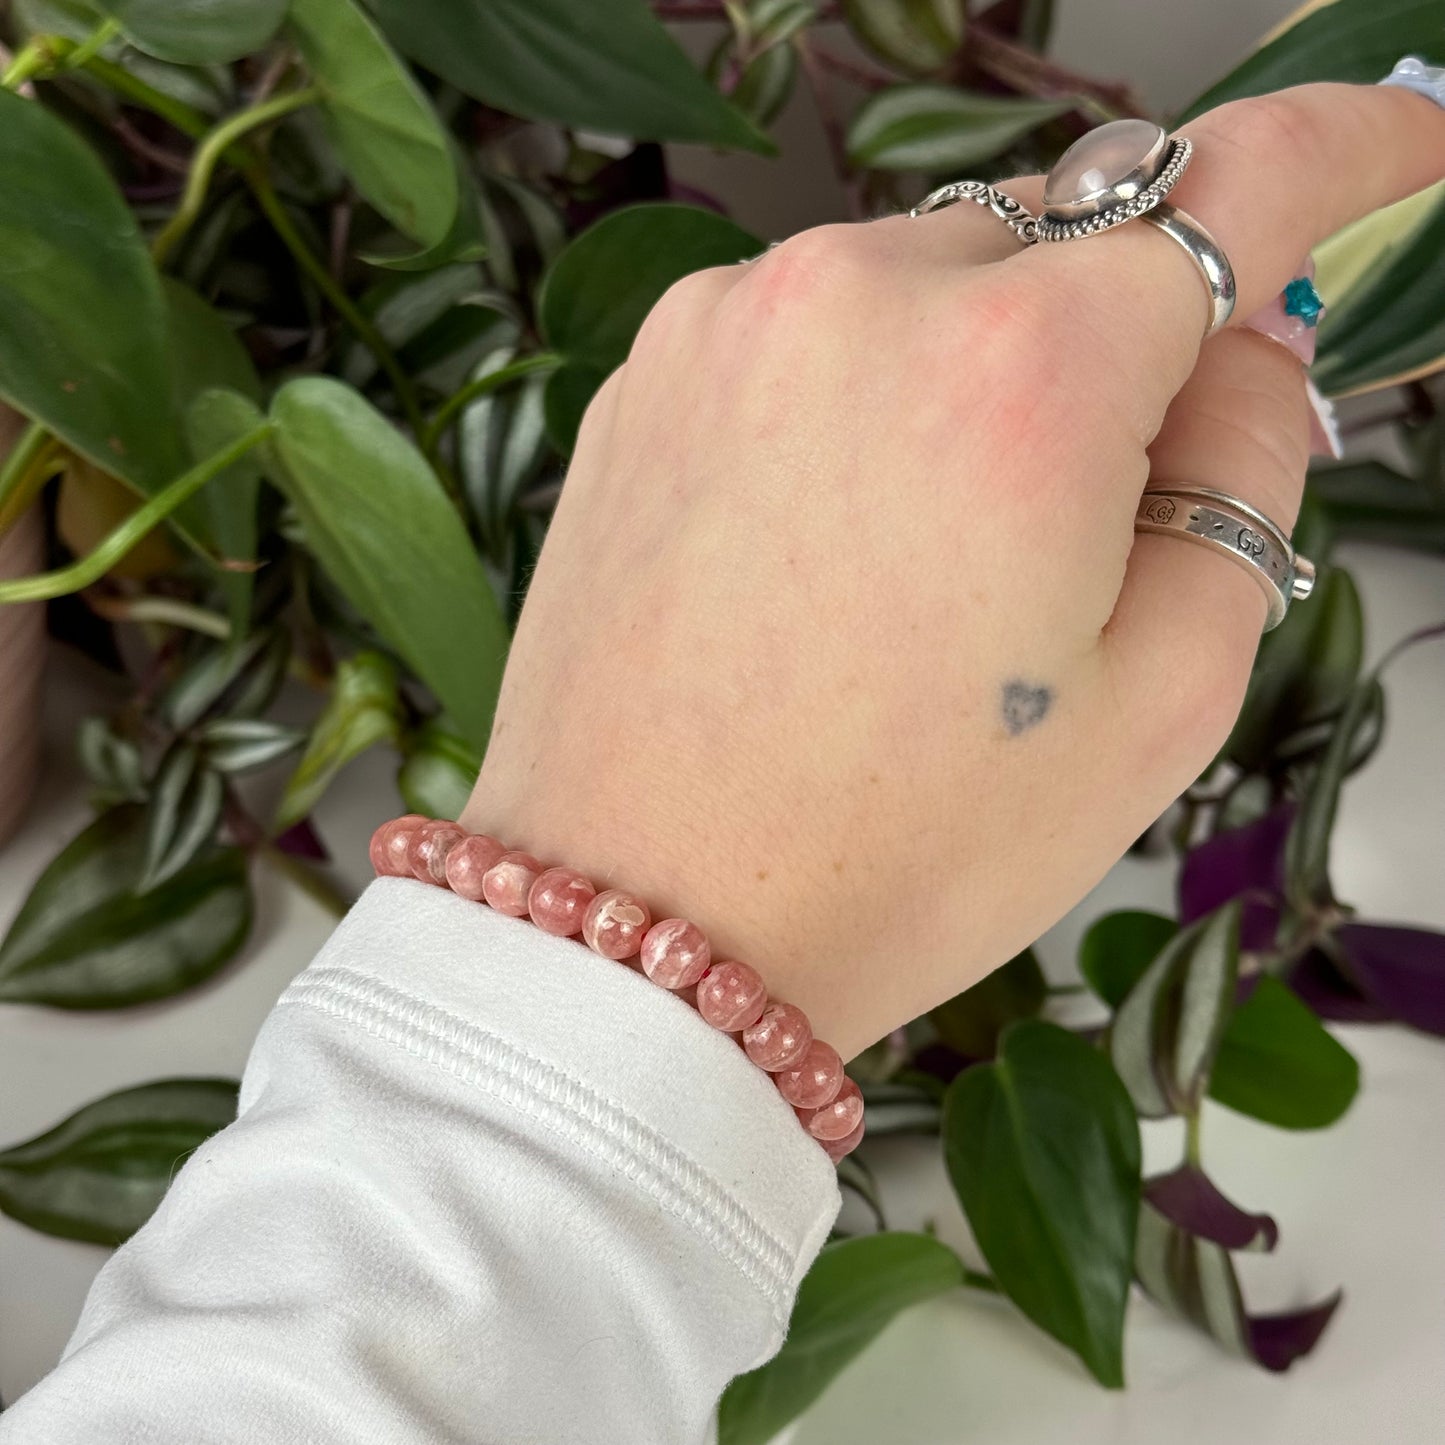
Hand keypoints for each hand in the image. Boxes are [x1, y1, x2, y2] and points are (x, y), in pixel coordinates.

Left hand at [463, 83, 1444, 1058]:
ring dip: (975, 377)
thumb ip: (1247, 476)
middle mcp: (859, 300)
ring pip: (932, 281)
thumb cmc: (894, 847)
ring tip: (929, 569)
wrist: (645, 920)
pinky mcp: (649, 376)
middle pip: (1071, 244)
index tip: (1391, 144)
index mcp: (1020, 374)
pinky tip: (833, 550)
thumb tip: (1251, 349)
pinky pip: (811, 332)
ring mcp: (731, 327)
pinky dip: (861, 399)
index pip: (1238, 186)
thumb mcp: (1162, 699)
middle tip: (1085, 520)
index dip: (1344, 150)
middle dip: (1115, 348)